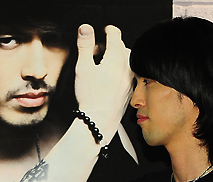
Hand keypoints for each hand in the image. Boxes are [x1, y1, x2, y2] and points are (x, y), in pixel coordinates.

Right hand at [75, 24, 132, 141]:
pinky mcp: (129, 90)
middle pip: (123, 47)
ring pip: (127, 61)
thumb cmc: (91, 98)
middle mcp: (125, 67)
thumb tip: (85, 29)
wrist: (99, 120)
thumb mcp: (83, 68)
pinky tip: (112, 78)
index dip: (109, 30)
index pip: (115, 36)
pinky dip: (121, 70)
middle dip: (113, 45)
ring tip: (107, 63)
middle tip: (100, 49)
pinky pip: (128, 73)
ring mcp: (129, 79)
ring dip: (118, 58)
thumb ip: (84, 46)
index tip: (106, 30)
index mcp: (115, 59)